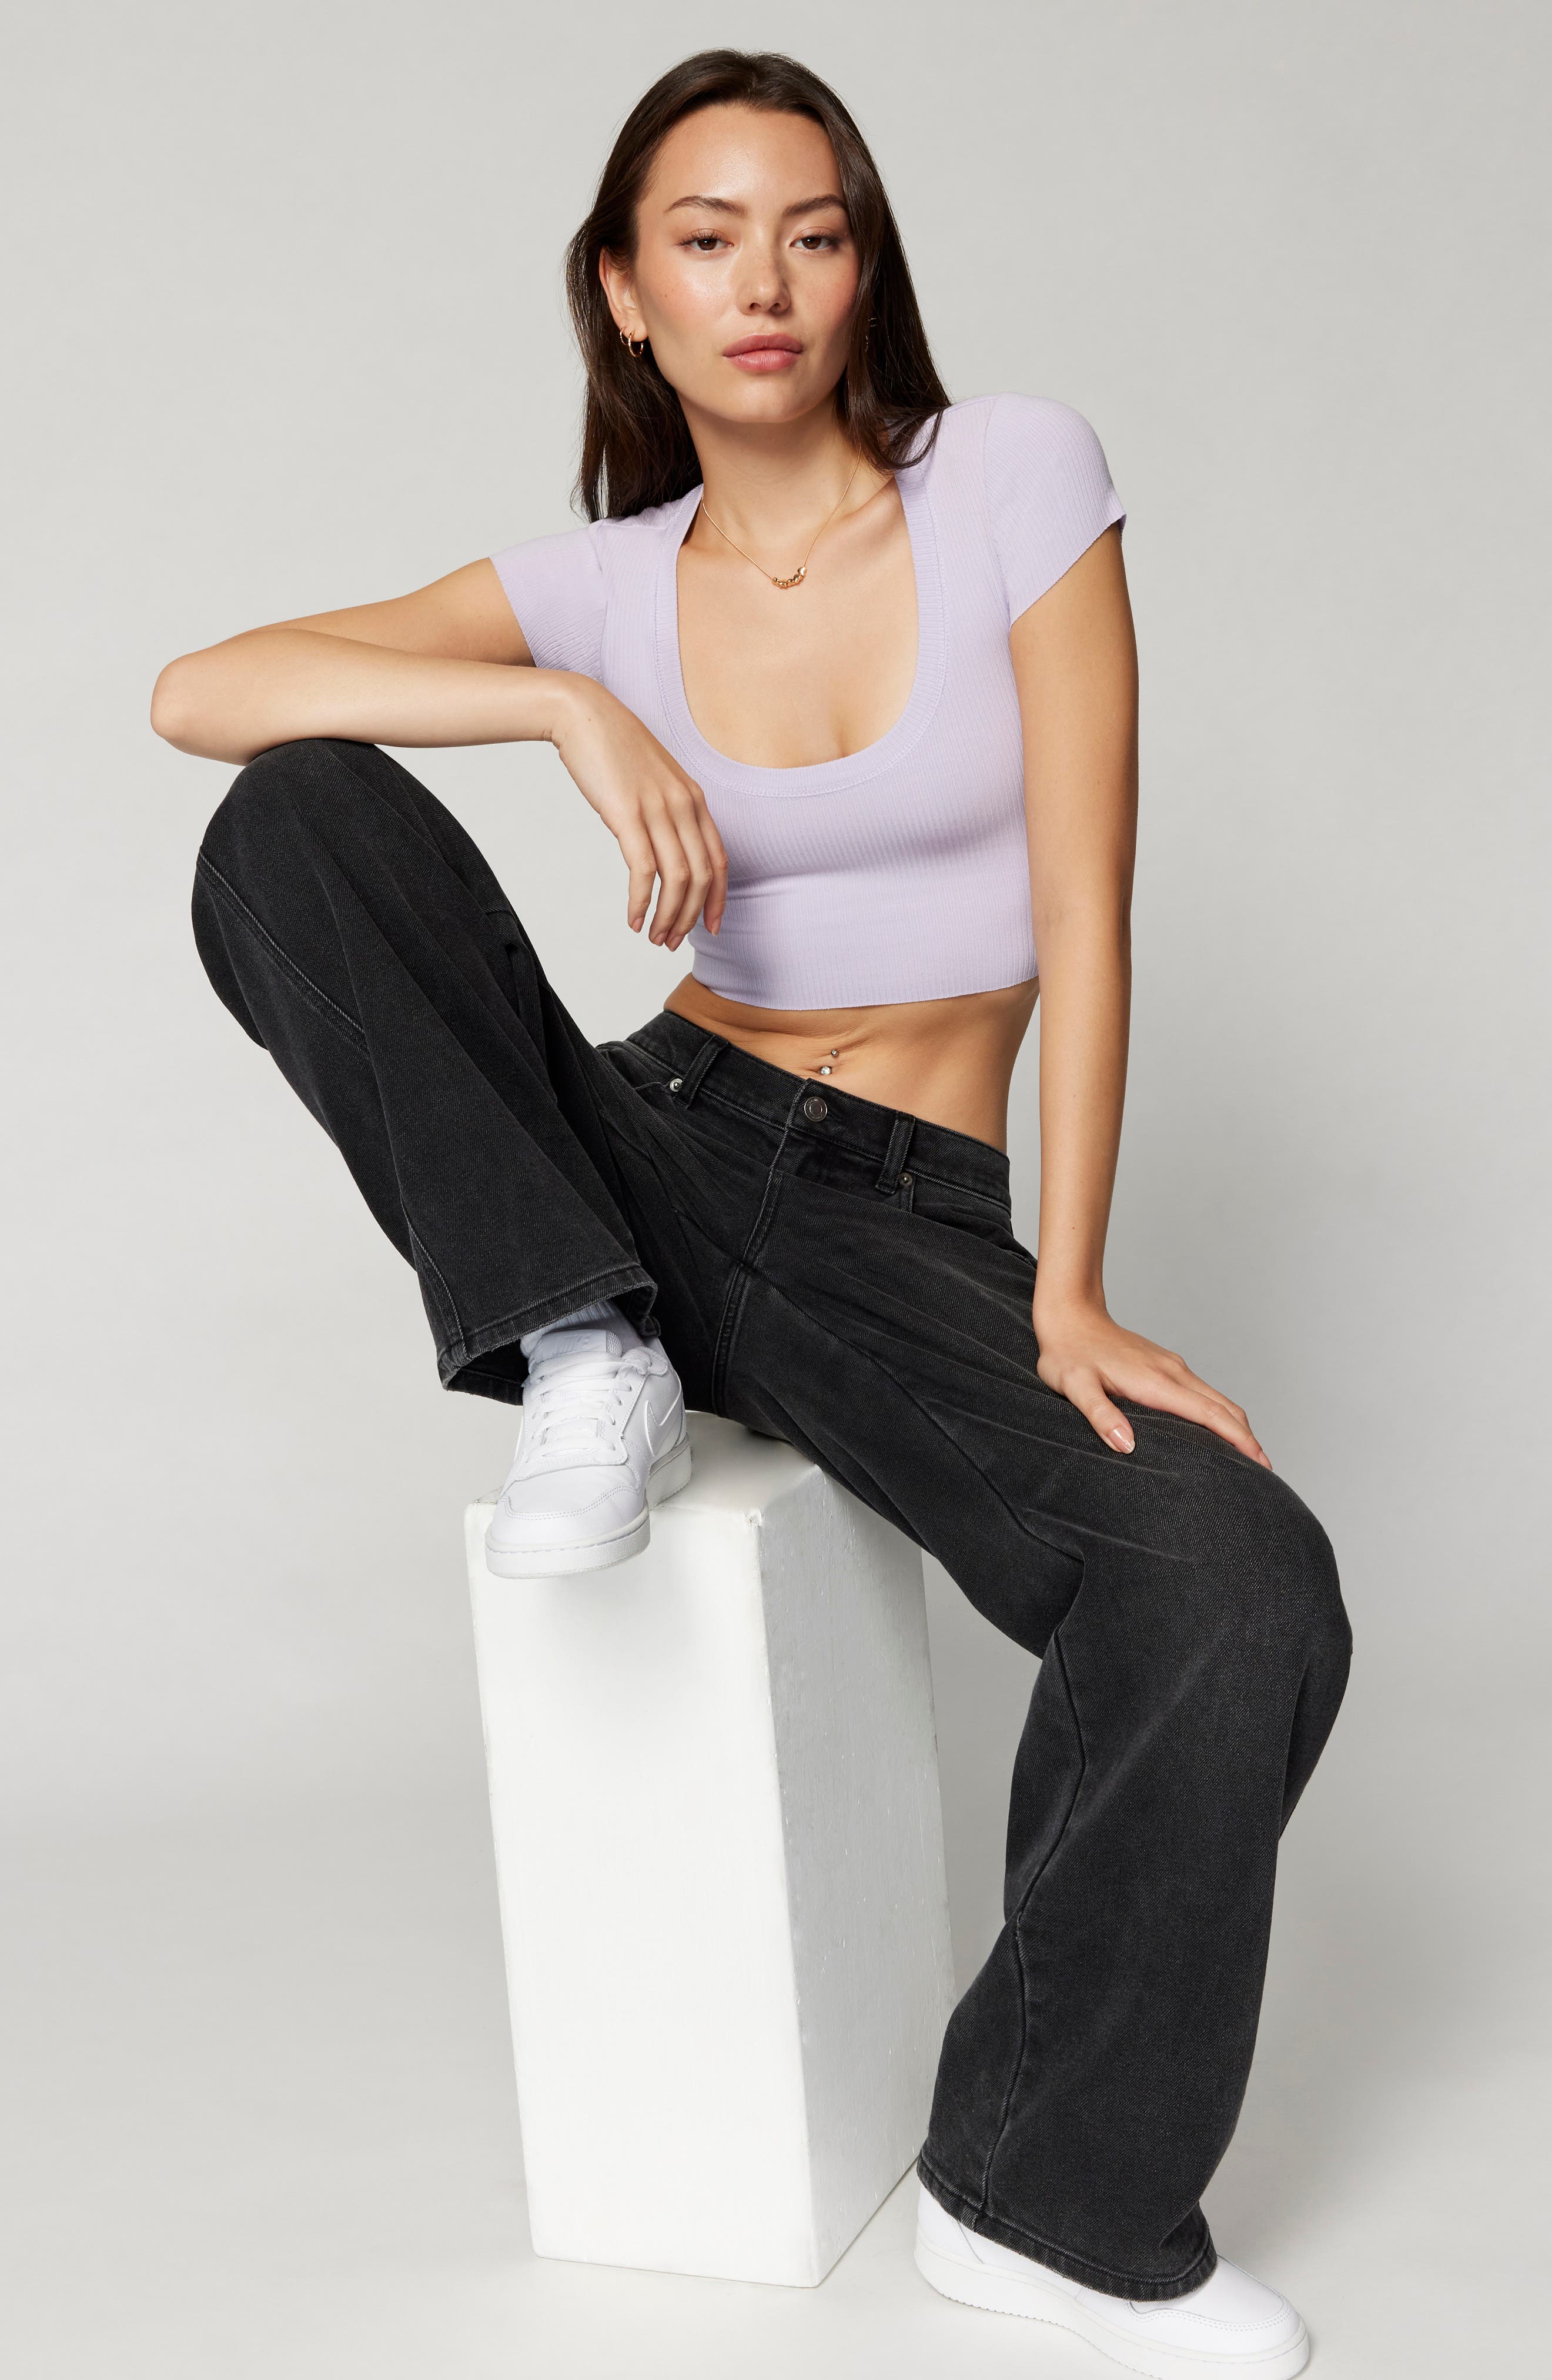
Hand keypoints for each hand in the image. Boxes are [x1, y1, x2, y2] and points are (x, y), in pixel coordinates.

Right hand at [550, 678, 727, 947]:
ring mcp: (658, 809)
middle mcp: (684, 805)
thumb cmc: (614, 748)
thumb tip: (664, 844)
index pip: (718, 860)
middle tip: (673, 942)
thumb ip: (667, 810)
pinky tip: (633, 919)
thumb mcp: (653, 780)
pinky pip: (643, 871)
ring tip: (654, 938)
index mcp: (694, 799)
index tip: (710, 927)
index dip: (717, 899)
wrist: (583, 714)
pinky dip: (641, 902)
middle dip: (689, 917)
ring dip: (667, 916)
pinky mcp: (628, 814)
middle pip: (701, 877)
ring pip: (677, 879)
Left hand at [1032, 1295, 1269, 1466]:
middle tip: (1265, 1471)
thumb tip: (1127, 1444)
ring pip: (1217, 1399)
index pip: (1209, 1414)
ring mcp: (1172, 1367)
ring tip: (1249, 1457)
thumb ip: (1100, 1414)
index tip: (1260, 1462)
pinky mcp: (1166, 1367)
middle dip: (1248, 1438)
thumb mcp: (1075, 1387)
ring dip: (1237, 1426)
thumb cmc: (1068, 1354)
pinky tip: (1218, 1431)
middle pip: (1224, 1407)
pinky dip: (1220, 1414)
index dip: (1238, 1439)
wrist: (1070, 1316)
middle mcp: (1173, 1372)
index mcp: (1156, 1382)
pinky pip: (1204, 1393)